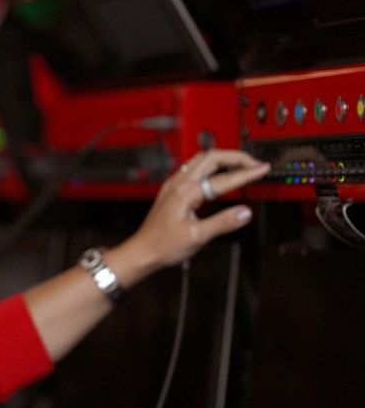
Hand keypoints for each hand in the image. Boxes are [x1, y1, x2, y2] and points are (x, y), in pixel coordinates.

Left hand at [124, 149, 269, 268]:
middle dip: (236, 157)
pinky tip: (219, 174)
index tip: (263, 170)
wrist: (143, 250)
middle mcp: (179, 183)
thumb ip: (223, 223)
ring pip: (201, 159)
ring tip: (242, 166)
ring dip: (223, 159)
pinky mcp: (172, 189)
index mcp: (186, 192)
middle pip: (211, 157)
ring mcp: (174, 184)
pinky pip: (193, 168)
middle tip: (255, 164)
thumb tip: (245, 213)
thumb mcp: (197, 237)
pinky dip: (211, 166)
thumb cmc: (164, 245)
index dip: (247, 173)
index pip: (224, 179)